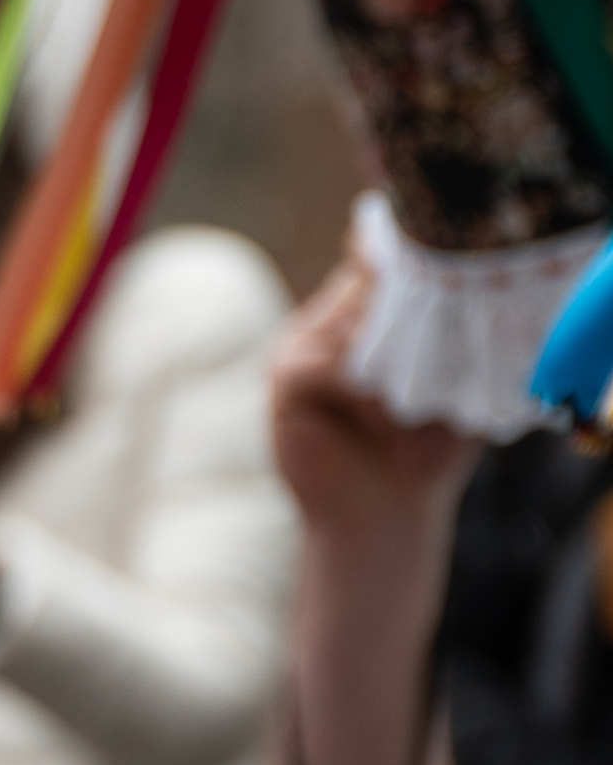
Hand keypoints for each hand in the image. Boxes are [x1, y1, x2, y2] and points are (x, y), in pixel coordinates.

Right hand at [268, 254, 474, 548]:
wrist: (387, 508)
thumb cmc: (429, 444)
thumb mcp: (457, 378)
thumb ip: (461, 333)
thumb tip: (479, 289)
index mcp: (374, 309)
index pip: (388, 256)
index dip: (413, 259)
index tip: (449, 267)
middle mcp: (335, 316)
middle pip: (366, 278)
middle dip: (407, 303)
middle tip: (437, 341)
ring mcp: (303, 343)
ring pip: (345, 315)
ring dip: (386, 350)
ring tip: (410, 394)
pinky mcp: (284, 380)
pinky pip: (319, 361)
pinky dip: (354, 384)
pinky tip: (379, 411)